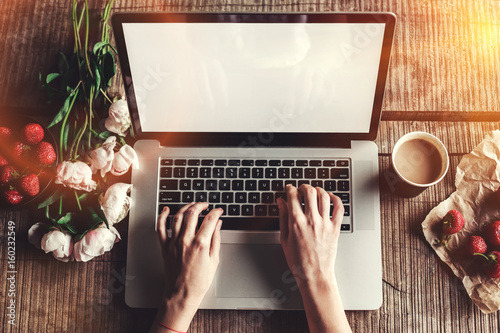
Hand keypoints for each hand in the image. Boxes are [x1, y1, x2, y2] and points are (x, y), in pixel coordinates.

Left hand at [152, 202, 222, 332]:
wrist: (182, 293)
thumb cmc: (199, 281)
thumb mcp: (214, 260)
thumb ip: (216, 239)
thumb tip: (218, 225)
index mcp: (200, 244)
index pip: (209, 220)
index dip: (216, 212)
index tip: (218, 211)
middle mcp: (186, 240)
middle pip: (192, 214)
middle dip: (200, 205)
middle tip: (205, 204)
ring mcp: (174, 242)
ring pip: (178, 217)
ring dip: (185, 207)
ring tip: (192, 205)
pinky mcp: (165, 246)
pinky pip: (160, 227)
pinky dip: (162, 216)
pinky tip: (166, 210)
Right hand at [278, 184, 350, 332]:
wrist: (314, 274)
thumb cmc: (298, 260)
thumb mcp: (284, 238)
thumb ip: (283, 217)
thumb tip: (281, 202)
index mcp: (296, 223)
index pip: (293, 196)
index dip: (290, 189)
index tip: (289, 189)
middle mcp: (312, 220)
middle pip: (310, 192)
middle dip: (304, 187)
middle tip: (301, 189)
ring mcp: (325, 224)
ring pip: (324, 196)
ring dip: (318, 190)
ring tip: (314, 192)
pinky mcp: (335, 228)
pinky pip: (339, 208)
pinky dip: (336, 199)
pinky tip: (330, 198)